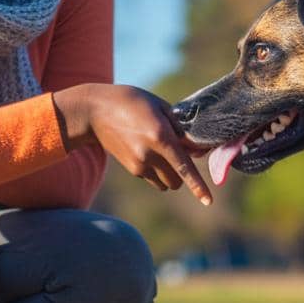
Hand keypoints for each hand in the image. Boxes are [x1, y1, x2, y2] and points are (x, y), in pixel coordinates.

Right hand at [53, 83, 212, 204]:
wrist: (95, 112)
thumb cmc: (131, 101)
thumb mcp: (159, 105)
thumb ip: (180, 127)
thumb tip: (196, 147)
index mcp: (161, 136)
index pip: (184, 167)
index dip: (198, 185)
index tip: (208, 201)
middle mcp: (150, 154)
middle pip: (178, 180)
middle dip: (183, 174)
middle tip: (179, 154)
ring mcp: (139, 164)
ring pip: (166, 183)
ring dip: (170, 174)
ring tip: (161, 152)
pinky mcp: (132, 169)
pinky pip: (153, 179)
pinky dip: (157, 171)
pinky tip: (148, 151)